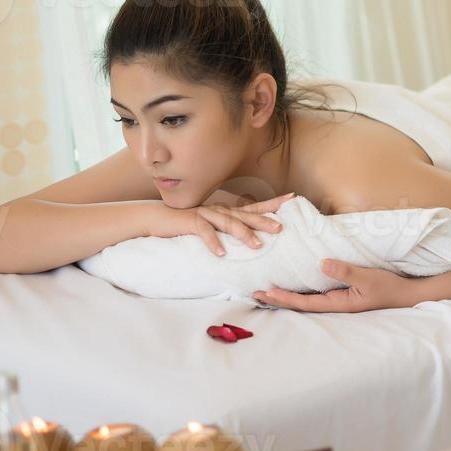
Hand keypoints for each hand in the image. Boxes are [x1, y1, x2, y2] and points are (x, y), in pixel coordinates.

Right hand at [150, 192, 294, 256]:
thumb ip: (229, 231)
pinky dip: (214, 242)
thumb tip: (251, 240)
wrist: (157, 218)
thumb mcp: (213, 227)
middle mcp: (220, 210)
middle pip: (246, 215)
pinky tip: (222, 253)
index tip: (293, 198)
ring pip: (228, 223)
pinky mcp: (191, 222)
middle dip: (264, 221)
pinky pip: (204, 232)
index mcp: (227, 211)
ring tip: (257, 245)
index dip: (273, 202)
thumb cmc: (187, 225)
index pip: (254, 206)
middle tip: (281, 228)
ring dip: (243, 234)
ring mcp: (206, 215)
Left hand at [253, 259, 415, 313]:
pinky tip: (292, 287)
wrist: (406, 295)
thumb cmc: (388, 287)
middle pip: (300, 305)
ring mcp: (338, 301)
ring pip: (306, 301)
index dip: (284, 298)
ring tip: (266, 292)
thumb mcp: (367, 277)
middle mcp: (335, 305)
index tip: (266, 292)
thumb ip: (345, 271)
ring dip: (285, 297)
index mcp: (338, 303)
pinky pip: (315, 295)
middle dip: (278, 300)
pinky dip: (299, 292)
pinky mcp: (342, 295)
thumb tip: (321, 263)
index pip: (304, 302)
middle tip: (255, 294)